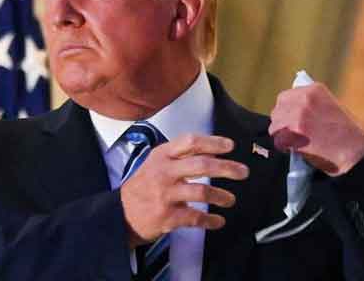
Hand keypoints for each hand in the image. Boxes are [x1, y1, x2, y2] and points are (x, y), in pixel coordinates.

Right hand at [120, 134, 248, 247]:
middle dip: (227, 167)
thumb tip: (212, 152)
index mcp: (161, 156)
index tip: (230, 146)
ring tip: (230, 199)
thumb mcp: (155, 163)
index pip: (190, 142)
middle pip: (202, 165)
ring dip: (221, 196)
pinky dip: (211, 221)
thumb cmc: (143, 186)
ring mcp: (165, 196)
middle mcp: (163, 173)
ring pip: (202, 192)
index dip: (213, 142)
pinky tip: (218, 221)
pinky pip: (196, 218)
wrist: (120, 215)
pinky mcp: (167, 217)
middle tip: (243, 172)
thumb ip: (180, 156)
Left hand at [269, 83, 363, 176]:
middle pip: (277, 110)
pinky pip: (278, 139)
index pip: (285, 97)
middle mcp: (303, 99)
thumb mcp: (330, 106)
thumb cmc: (346, 132)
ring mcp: (297, 115)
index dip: (286, 110)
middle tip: (290, 132)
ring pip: (275, 125)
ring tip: (293, 141)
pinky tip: (294, 149)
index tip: (290, 119)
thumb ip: (310, 103)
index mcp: (314, 89)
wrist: (356, 152)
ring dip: (281, 134)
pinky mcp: (294, 133)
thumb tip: (290, 108)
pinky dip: (283, 146)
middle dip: (282, 122)